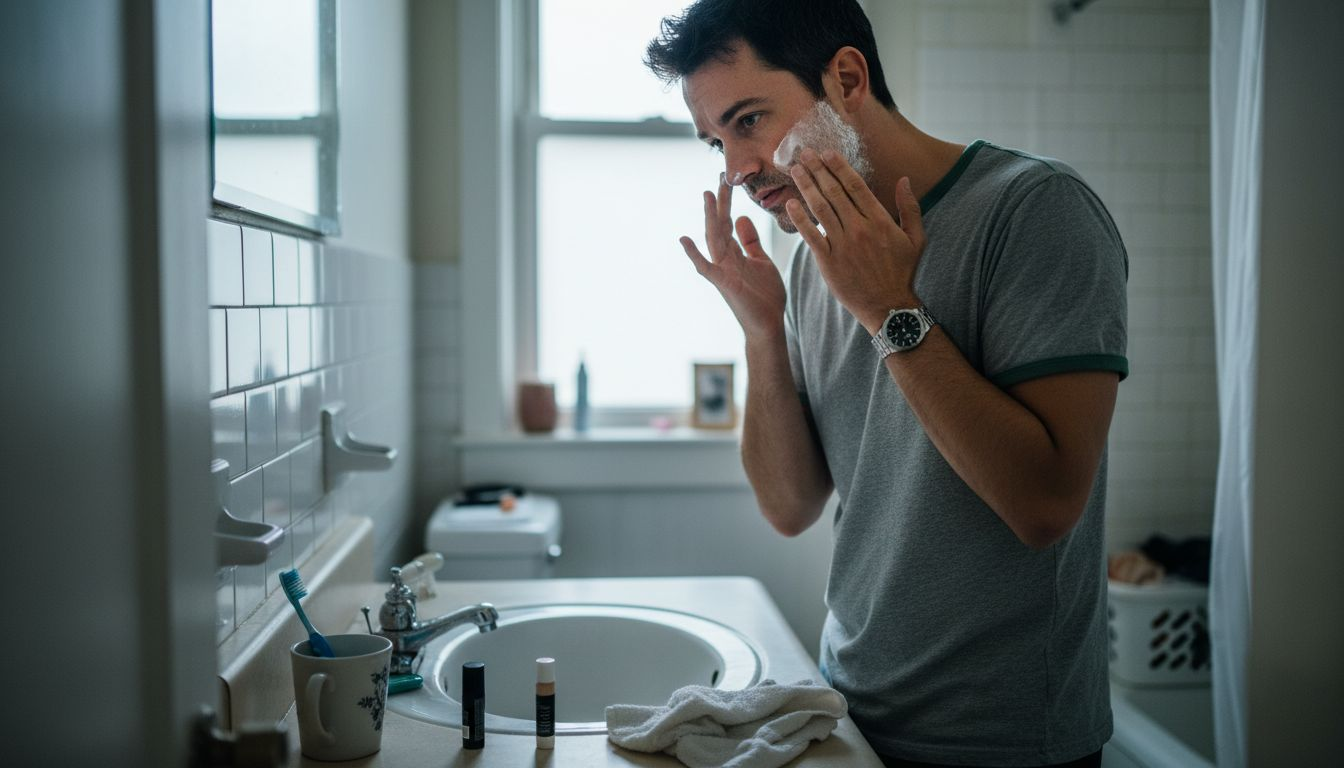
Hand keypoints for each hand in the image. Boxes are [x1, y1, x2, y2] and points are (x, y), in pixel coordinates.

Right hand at [679, 174, 786, 339]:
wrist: (769, 325)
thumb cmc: (765, 297)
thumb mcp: (761, 262)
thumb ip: (750, 242)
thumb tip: (742, 218)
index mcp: (735, 253)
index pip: (728, 222)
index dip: (728, 202)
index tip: (728, 180)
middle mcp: (726, 259)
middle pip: (720, 225)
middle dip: (720, 202)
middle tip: (721, 176)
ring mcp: (722, 270)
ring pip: (714, 239)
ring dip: (710, 217)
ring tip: (707, 194)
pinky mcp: (723, 283)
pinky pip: (705, 267)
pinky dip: (694, 254)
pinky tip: (684, 239)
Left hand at [785, 148, 925, 332]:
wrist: (888, 306)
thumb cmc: (902, 272)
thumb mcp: (916, 238)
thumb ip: (910, 207)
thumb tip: (904, 179)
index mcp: (879, 220)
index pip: (855, 186)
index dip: (840, 167)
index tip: (827, 152)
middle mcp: (859, 229)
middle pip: (834, 192)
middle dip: (818, 170)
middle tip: (805, 153)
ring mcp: (842, 245)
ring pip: (820, 209)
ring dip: (806, 186)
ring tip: (795, 169)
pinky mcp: (828, 261)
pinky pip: (811, 235)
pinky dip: (799, 218)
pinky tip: (790, 203)